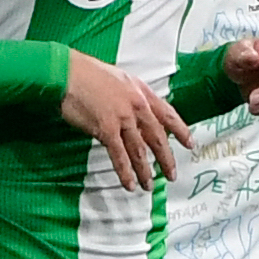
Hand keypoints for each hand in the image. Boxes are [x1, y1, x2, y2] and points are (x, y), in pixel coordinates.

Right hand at [60, 51, 194, 185]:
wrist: (68, 73)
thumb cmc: (88, 74)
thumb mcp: (120, 79)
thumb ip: (132, 96)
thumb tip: (137, 113)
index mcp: (142, 92)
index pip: (168, 114)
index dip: (181, 131)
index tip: (190, 144)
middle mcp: (137, 106)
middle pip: (157, 138)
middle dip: (166, 159)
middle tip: (171, 175)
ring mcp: (123, 118)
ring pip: (139, 150)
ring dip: (145, 171)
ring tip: (149, 186)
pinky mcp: (106, 129)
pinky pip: (119, 156)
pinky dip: (125, 172)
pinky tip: (129, 184)